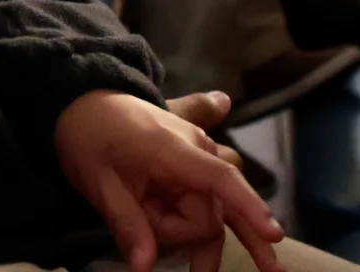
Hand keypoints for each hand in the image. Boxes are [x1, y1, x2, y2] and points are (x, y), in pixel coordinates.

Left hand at [54, 90, 282, 271]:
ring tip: (212, 271)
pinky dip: (221, 223)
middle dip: (177, 233)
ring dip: (198, 239)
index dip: (248, 207)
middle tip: (143, 223)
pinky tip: (251, 253)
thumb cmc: (89, 138)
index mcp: (174, 149)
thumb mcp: (98, 183)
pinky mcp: (195, 167)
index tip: (274, 234)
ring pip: (213, 213)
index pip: (221, 179)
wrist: (85, 103)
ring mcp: (199, 158)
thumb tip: (145, 268)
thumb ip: (127, 224)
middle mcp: (198, 151)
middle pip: (209, 214)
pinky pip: (214, 200)